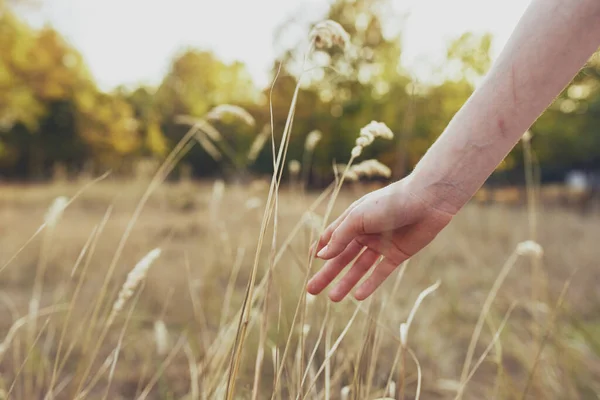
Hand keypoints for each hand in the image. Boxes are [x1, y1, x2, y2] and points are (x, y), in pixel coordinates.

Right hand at [307, 177, 453, 301]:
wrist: (427, 201)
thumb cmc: (389, 203)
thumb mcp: (358, 218)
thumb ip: (340, 238)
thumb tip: (321, 255)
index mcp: (353, 219)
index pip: (331, 237)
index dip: (320, 249)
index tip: (309, 263)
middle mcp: (365, 233)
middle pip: (342, 257)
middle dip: (327, 273)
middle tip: (312, 290)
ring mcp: (381, 244)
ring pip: (359, 267)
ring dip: (346, 282)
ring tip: (332, 298)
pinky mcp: (397, 254)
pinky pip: (380, 272)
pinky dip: (369, 284)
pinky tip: (357, 296)